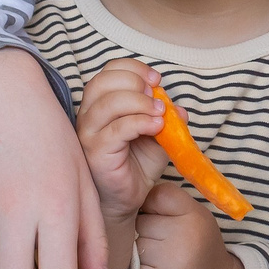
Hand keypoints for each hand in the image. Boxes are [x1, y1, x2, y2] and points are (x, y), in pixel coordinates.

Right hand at [75, 59, 168, 222]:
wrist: (128, 199)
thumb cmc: (137, 165)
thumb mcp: (157, 135)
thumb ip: (167, 118)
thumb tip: (180, 109)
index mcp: (99, 104)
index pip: (108, 72)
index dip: (133, 69)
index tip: (156, 79)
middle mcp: (88, 116)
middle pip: (103, 82)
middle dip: (135, 81)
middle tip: (157, 96)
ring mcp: (89, 134)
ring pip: (109, 103)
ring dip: (140, 103)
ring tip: (160, 113)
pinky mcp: (95, 152)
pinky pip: (117, 130)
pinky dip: (140, 123)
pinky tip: (156, 127)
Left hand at [133, 183, 244, 268]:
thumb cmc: (200, 247)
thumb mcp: (196, 217)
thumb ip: (169, 203)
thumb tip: (131, 196)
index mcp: (195, 215)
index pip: (157, 195)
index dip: (152, 206)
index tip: (159, 217)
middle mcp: (184, 236)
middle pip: (140, 220)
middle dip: (144, 231)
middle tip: (163, 244)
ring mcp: (169, 261)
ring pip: (133, 244)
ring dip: (139, 252)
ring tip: (160, 260)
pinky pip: (130, 267)